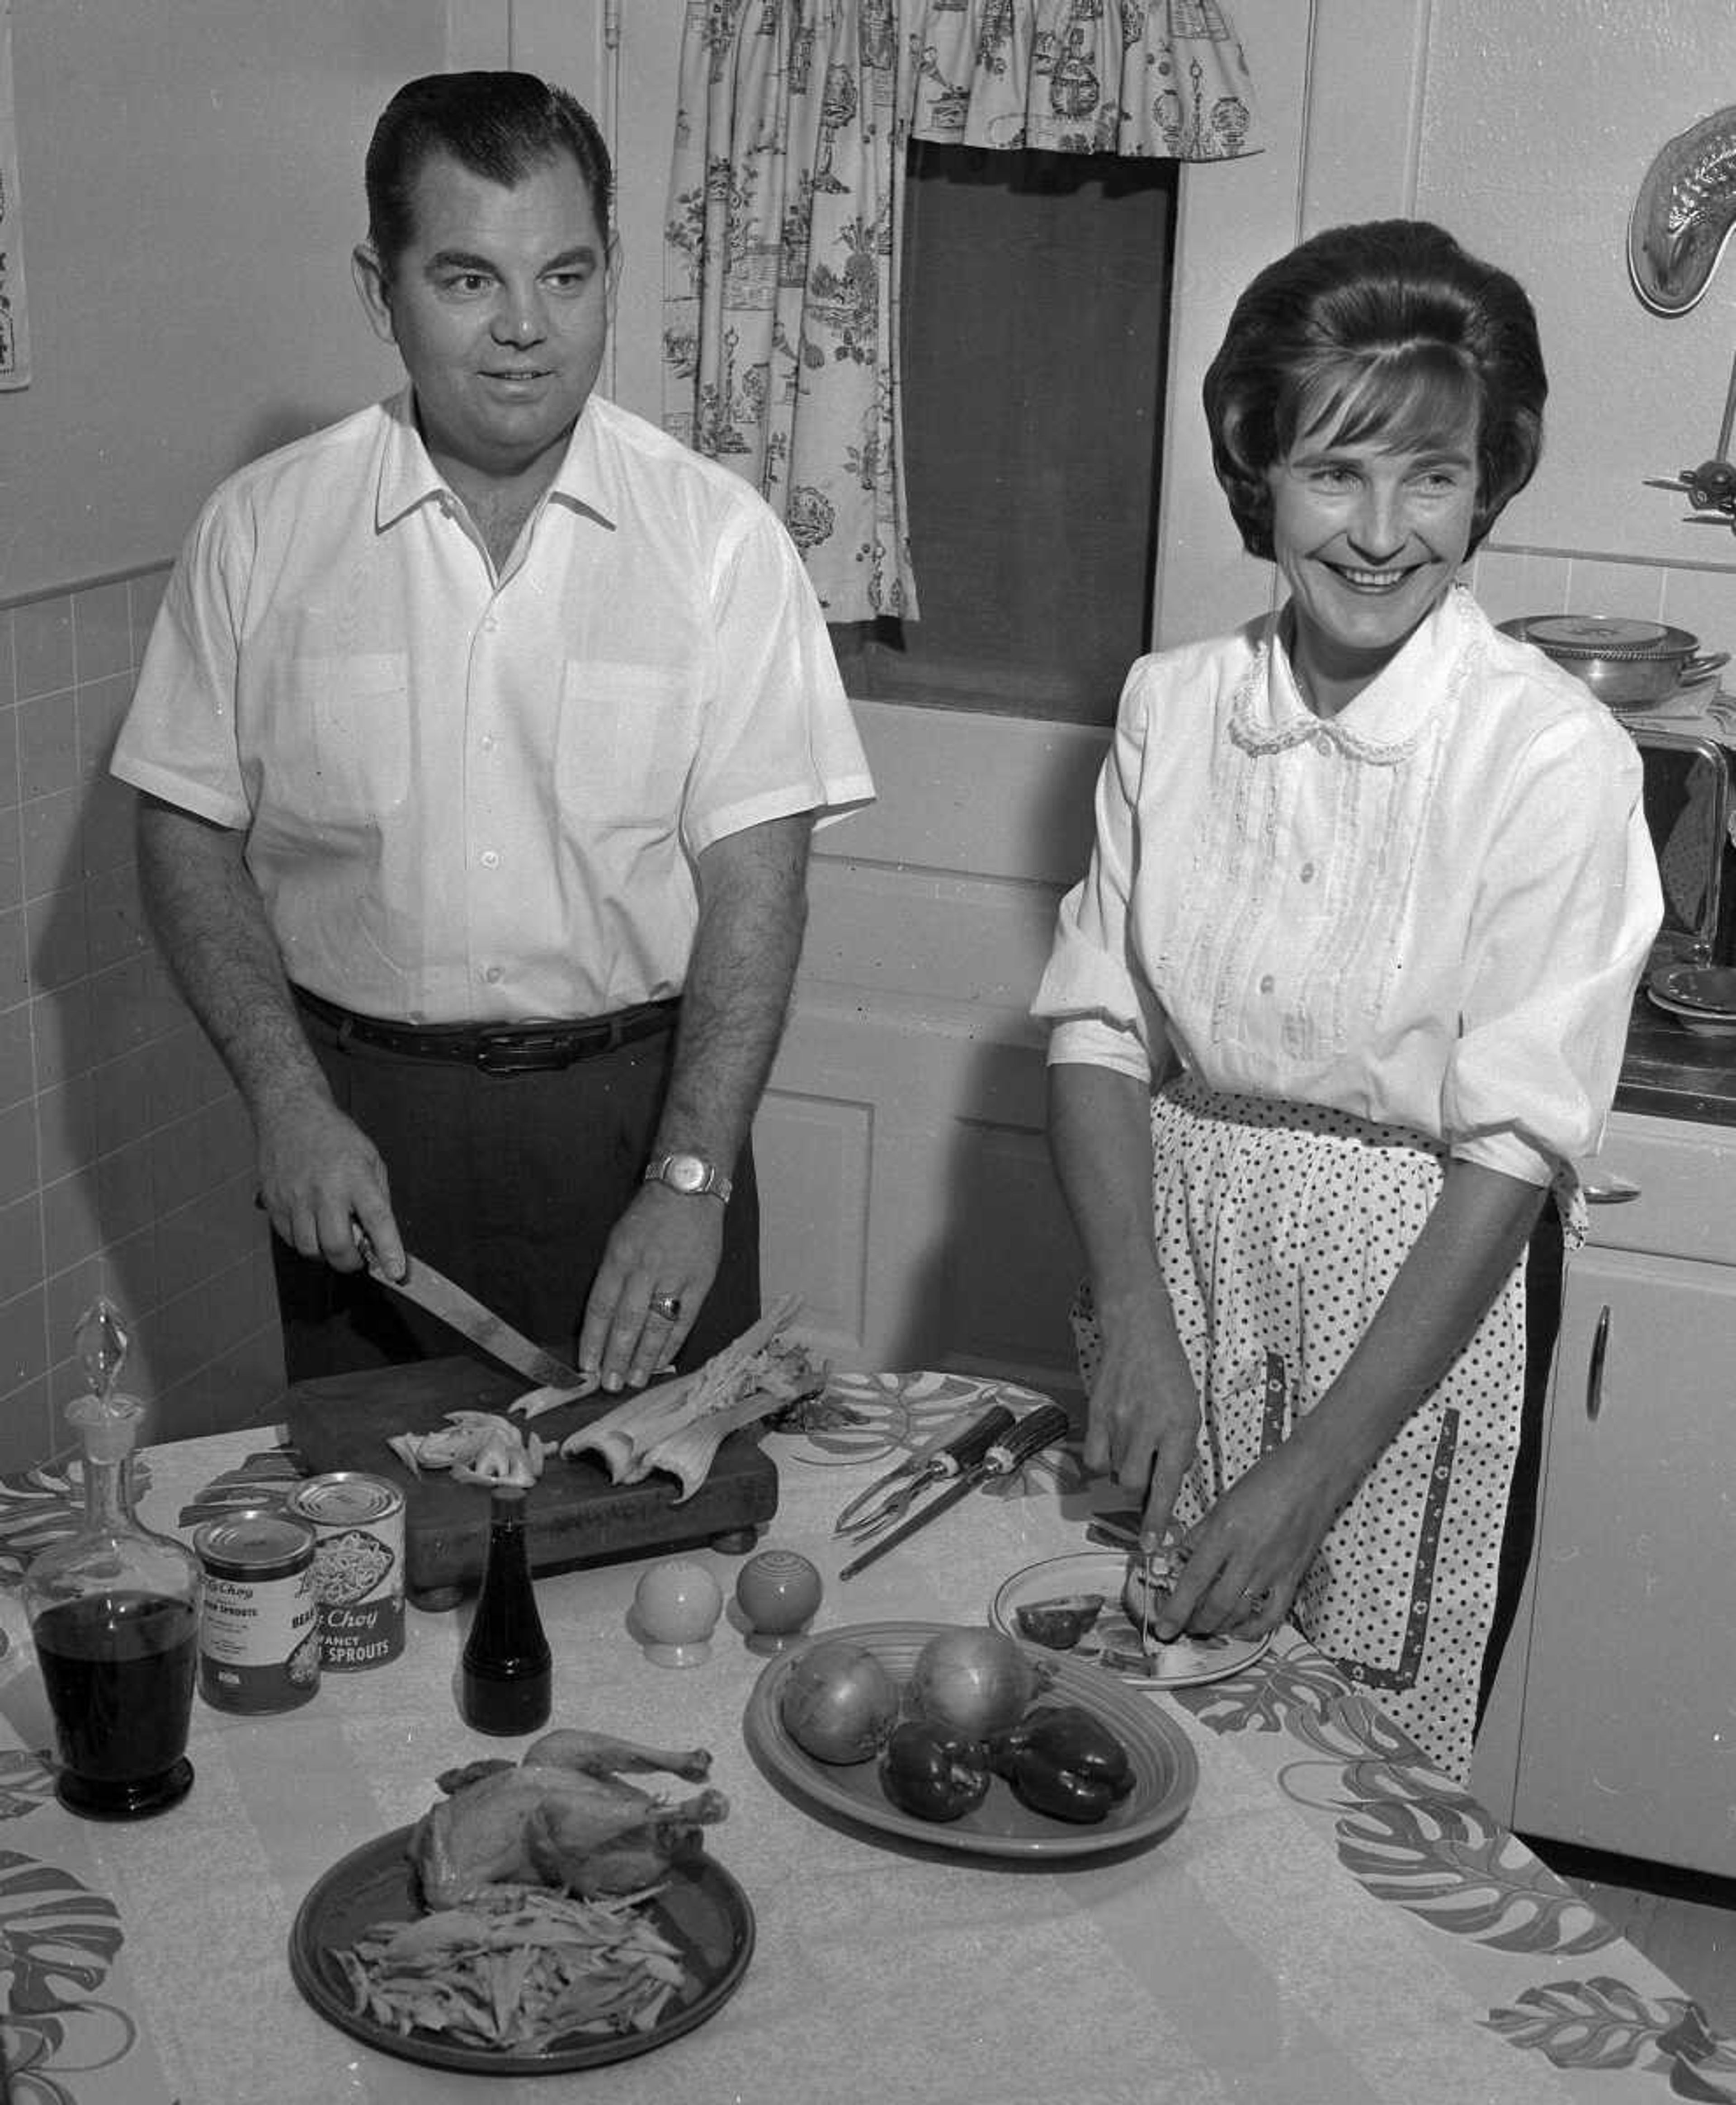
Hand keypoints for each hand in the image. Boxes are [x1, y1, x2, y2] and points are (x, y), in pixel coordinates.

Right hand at [256, 1094, 402, 1276]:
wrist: (290, 1113)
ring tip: (333, 1236)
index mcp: (355, 1176)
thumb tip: (381, 1234)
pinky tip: (313, 1225)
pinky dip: (305, 1241)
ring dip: (326, 1254)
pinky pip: (290, 1239)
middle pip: (336, 1245)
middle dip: (351, 1262)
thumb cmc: (333, 1135)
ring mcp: (295, 1198)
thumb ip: (377, 1196)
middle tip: (358, 1257)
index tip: (396, 1272)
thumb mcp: (370, 1158)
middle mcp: (324, 1190)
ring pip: (310, 1249)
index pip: (377, 1220)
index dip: (388, 1251)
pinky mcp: (274, 1203)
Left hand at [578, 1185, 723, 1390]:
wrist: (689, 1189)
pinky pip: (684, 1320)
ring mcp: (675, 1276)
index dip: (592, 1339)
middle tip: (609, 1384)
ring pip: (656, 1326)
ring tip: (635, 1380)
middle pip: (626, 1322)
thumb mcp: (618, 1239)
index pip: (600, 1307)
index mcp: (619, 1258)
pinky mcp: (700, 1281)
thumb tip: (603, 1321)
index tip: (586, 1365)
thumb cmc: (649, 1215)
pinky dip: (672, 1343)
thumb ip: (612, 1277)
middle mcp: (645, 1269)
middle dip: (616, 1356)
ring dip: (644, 1357)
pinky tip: (662, 1361)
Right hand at [1081, 1287, 1199, 1550]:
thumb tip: (1164, 1485)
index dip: (1156, 1519)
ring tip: (1132, 1450)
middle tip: (1146, 1477)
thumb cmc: (1171, 1376)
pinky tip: (1112, 1446)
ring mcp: (1118, 1421)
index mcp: (1179, 1428)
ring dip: (1123, 1472)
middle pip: (1133, 1484)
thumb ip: (1178, 1450)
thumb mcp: (1189, 1412)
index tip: (1149, 1546)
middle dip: (1139, 1492)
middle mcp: (1148, 1428)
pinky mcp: (1096, 1414)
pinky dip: (1102, 1462)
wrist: (1139, 1334)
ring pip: (1113, 1471)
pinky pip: (1093, 1458)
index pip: (1167, 1484)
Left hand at [1153, 1440, 1347, 1641]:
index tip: (1163, 1627)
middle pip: (1216, 1604)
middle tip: (1182, 1628)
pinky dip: (1255, 1629)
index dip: (1176, 1609)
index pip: (1194, 1580)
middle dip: (1195, 1624)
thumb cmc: (1268, 1480)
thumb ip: (1201, 1532)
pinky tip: (1240, 1630)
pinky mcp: (1293, 1576)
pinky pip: (1274, 1614)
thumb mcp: (1223, 1501)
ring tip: (1204, 1628)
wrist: (1313, 1475)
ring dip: (1219, 1626)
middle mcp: (1247, 1555)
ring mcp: (1272, 1569)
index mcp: (1225, 1532)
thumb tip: (1182, 1557)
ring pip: (1241, 1612)